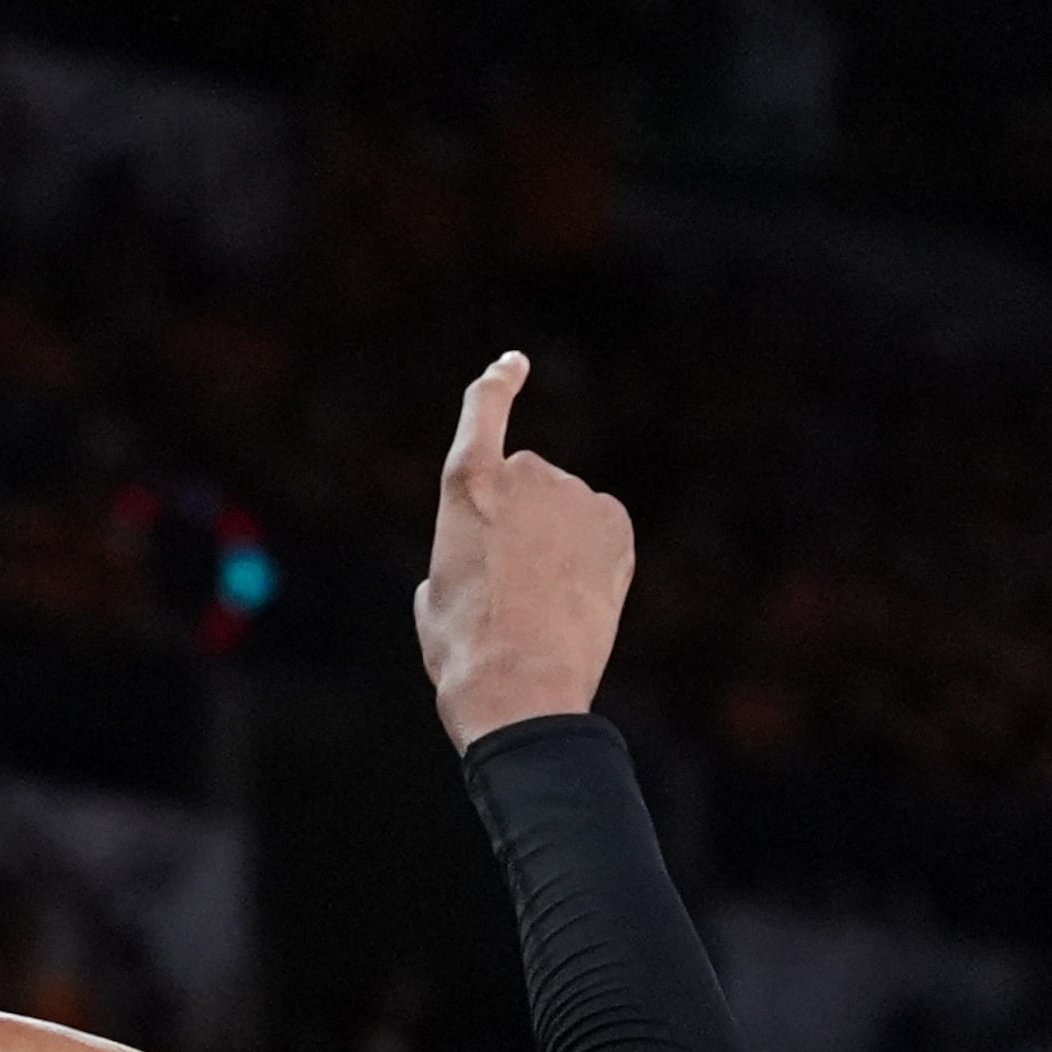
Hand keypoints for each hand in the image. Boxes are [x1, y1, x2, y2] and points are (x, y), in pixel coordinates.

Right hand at [413, 352, 633, 750]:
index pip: (483, 410)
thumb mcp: (434, 597)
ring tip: (540, 602)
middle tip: (504, 582)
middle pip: (524, 479)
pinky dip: (591, 553)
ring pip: (564, 507)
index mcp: (466, 485)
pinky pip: (600, 527)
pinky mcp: (616, 523)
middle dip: (518, 516)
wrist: (523, 687)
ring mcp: (576, 496)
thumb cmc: (463, 650)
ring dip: (555, 540)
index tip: (512, 364)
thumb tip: (478, 564)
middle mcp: (525, 474)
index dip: (496, 384)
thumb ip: (456, 556)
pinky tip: (575, 597)